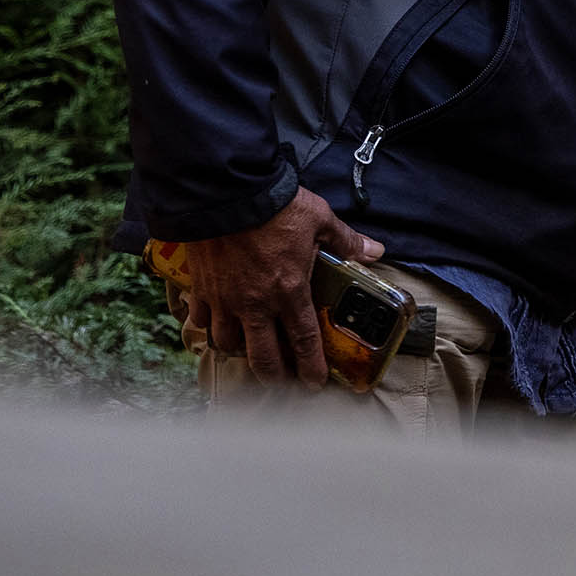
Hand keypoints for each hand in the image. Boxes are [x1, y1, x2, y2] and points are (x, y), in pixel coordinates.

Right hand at [183, 188, 384, 388]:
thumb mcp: (319, 219)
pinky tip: (213, 323)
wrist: (225, 191)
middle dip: (274, 376)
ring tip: (248, 349)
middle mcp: (256, 304)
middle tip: (281, 380)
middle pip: (263, 357)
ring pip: (228, 343)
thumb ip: (345, 240)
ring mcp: (225, 299)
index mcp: (289, 291)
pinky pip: (200, 319)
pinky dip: (206, 325)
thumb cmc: (275, 205)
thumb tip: (375, 250)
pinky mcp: (201, 288)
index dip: (310, 367)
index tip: (314, 384)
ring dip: (240, 351)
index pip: (304, 340)